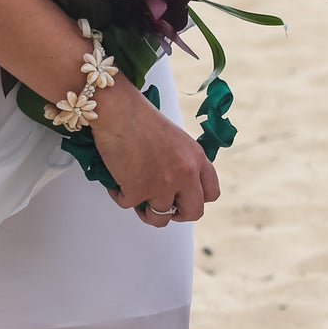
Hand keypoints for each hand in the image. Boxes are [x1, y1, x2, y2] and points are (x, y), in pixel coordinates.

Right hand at [91, 78, 219, 226]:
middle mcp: (185, 175)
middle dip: (177, 214)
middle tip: (163, 208)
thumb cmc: (141, 118)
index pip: (211, 193)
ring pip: (160, 217)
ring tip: (137, 199)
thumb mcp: (176, 139)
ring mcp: (162, 185)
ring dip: (146, 212)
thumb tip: (175, 184)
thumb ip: (182, 162)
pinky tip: (116, 184)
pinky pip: (128, 205)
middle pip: (192, 212)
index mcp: (197, 159)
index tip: (184, 200)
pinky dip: (119, 195)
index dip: (196, 200)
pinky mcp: (138, 190)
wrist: (119, 111)